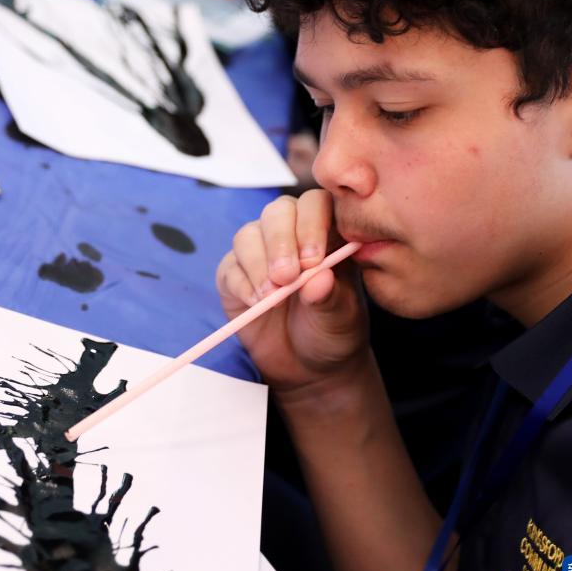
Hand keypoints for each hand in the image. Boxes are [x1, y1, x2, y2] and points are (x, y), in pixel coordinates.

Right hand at [216, 190, 369, 394]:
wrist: (308, 366)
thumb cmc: (333, 333)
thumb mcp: (341, 319)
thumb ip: (331, 298)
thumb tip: (319, 278)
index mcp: (327, 233)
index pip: (316, 204)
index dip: (311, 224)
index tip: (313, 261)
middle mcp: (291, 235)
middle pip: (277, 212)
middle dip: (279, 242)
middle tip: (286, 278)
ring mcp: (259, 253)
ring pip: (248, 235)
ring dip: (257, 264)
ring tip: (271, 298)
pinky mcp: (234, 276)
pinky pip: (230, 267)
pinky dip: (241, 284)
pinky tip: (257, 304)